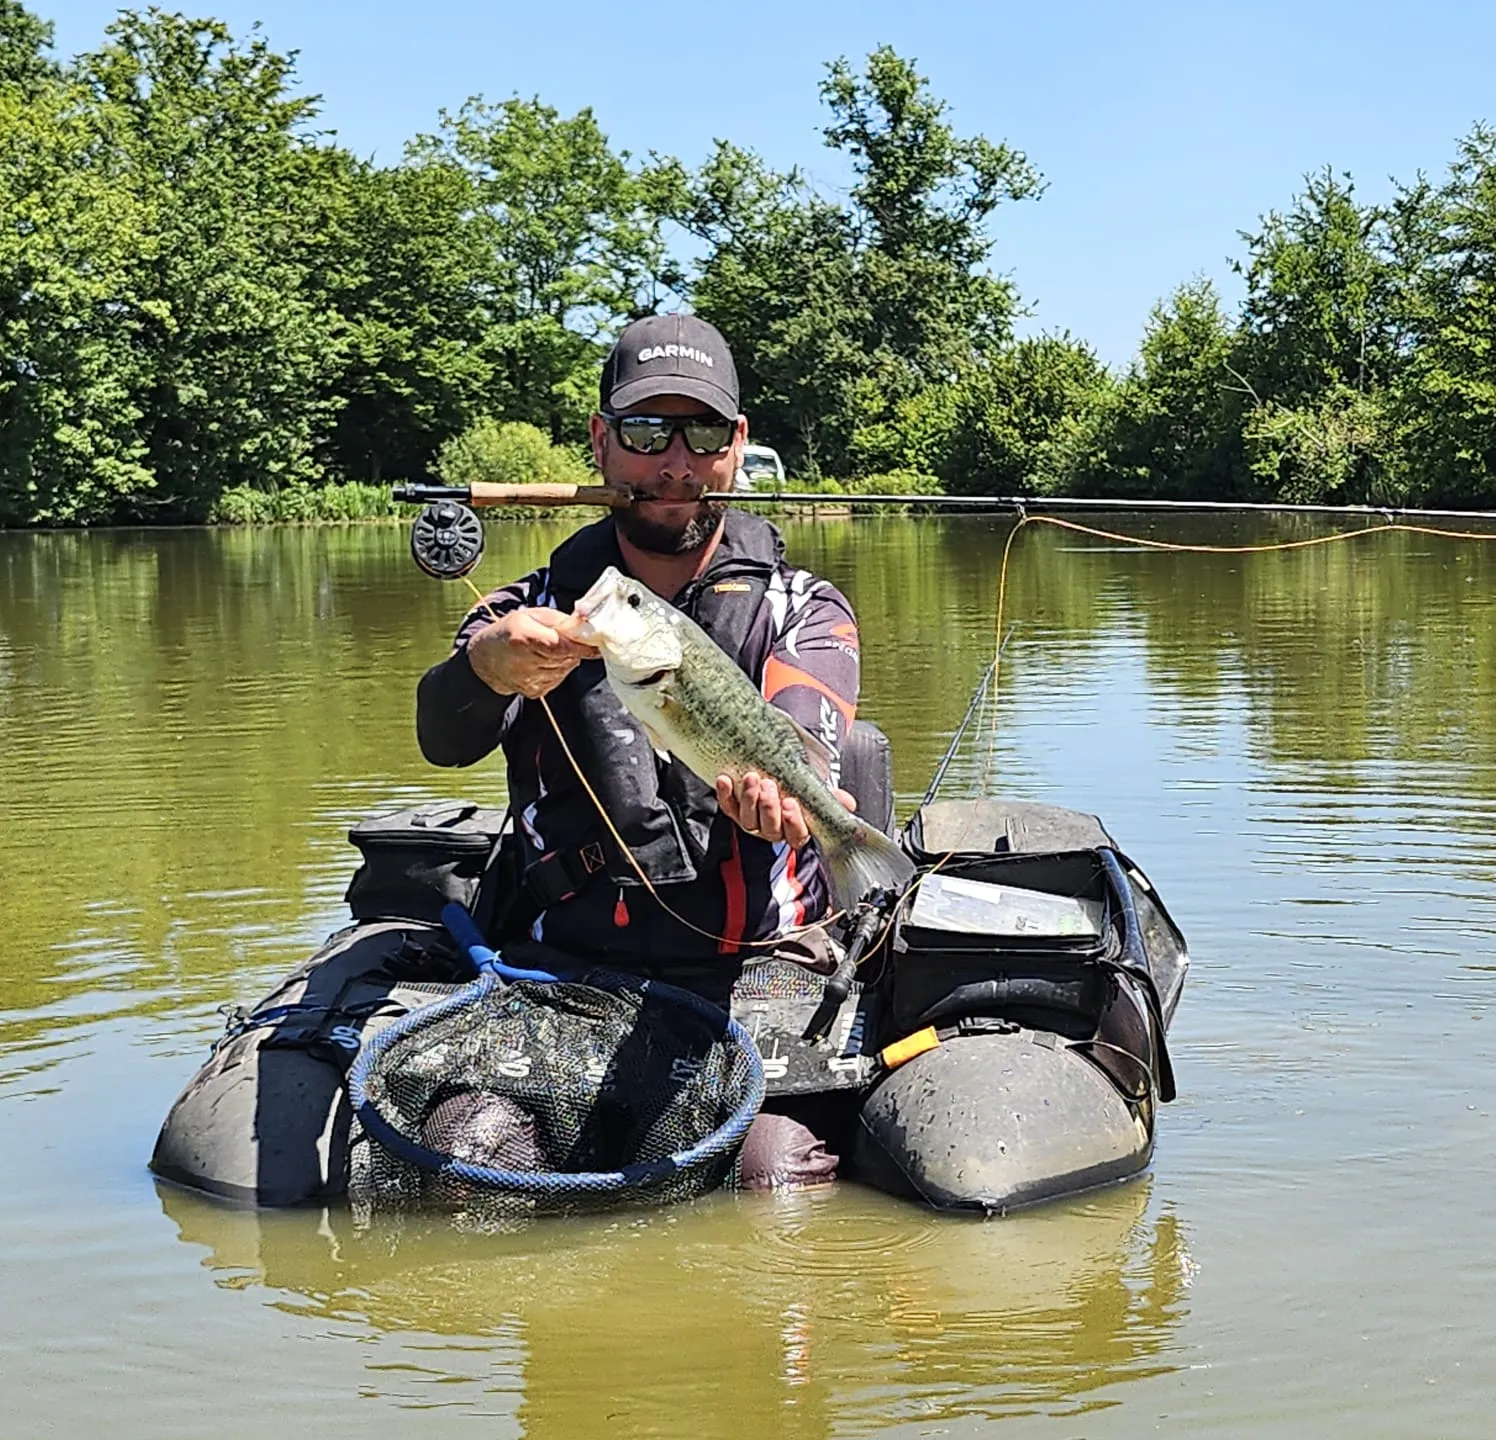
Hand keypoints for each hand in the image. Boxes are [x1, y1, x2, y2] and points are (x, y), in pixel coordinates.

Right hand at [466, 608, 598, 698]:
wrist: (486, 659)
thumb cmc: (511, 631)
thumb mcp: (532, 615)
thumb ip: (561, 620)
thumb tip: (588, 625)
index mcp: (524, 638)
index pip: (563, 646)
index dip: (582, 645)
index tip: (595, 641)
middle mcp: (526, 662)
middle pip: (568, 657)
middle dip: (574, 648)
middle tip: (564, 638)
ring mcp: (531, 680)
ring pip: (566, 668)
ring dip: (566, 658)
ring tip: (549, 649)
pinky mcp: (536, 692)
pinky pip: (559, 678)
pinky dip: (558, 669)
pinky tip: (544, 662)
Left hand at [716, 770, 856, 848]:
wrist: (774, 773)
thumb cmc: (799, 787)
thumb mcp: (817, 792)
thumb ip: (833, 799)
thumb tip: (849, 804)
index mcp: (794, 829)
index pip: (795, 835)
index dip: (792, 822)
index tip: (792, 803)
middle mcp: (772, 830)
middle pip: (768, 828)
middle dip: (768, 807)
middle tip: (769, 785)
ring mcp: (751, 821)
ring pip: (747, 819)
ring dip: (749, 799)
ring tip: (752, 778)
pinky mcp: (734, 810)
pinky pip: (728, 807)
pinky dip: (725, 794)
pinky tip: (725, 779)